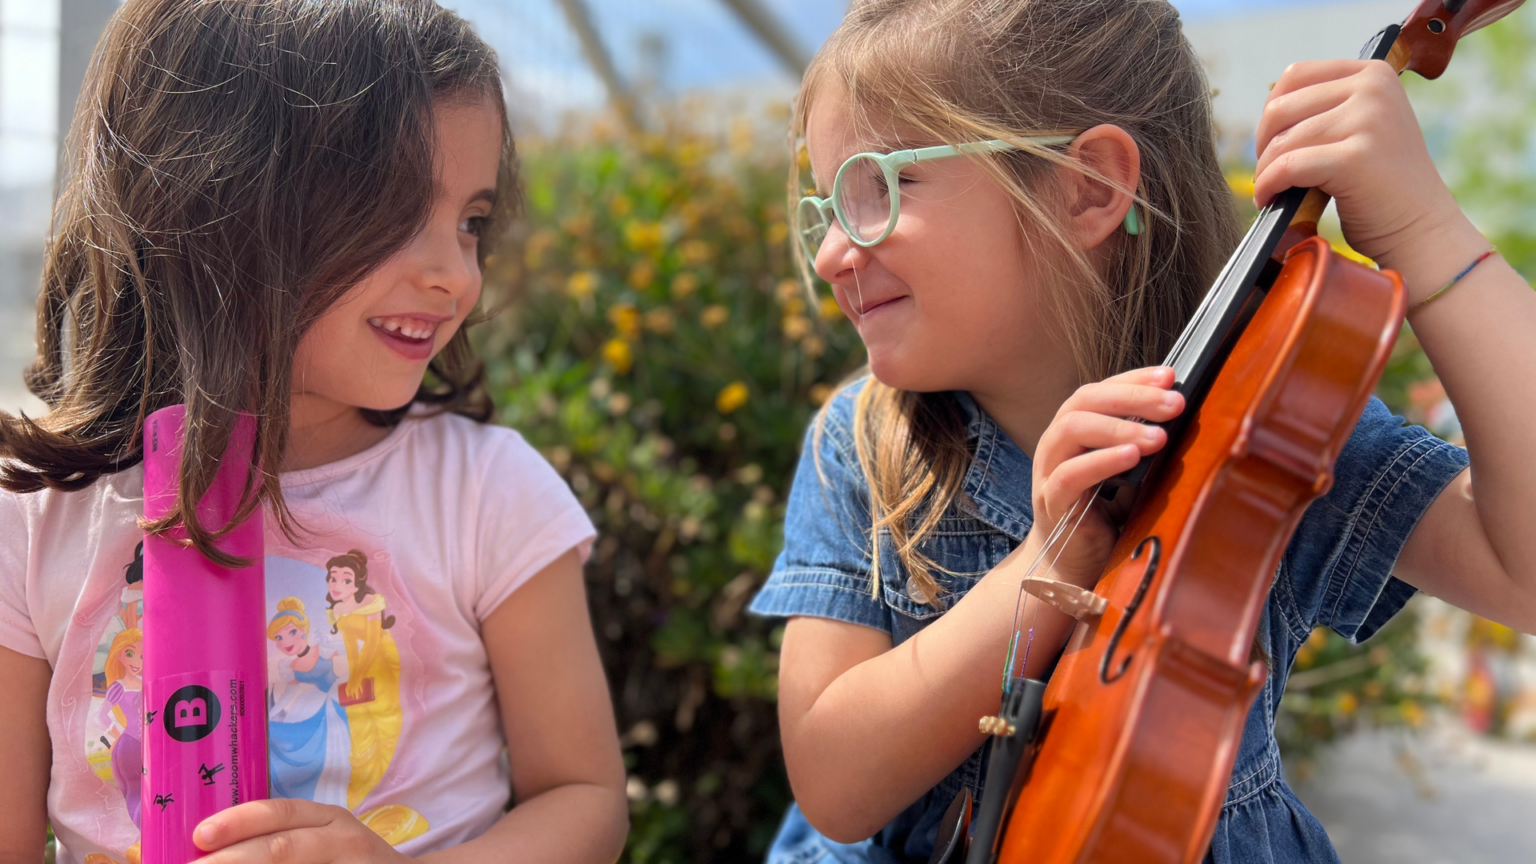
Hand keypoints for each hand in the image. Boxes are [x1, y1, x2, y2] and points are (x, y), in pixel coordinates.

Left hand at [194, 799, 406, 863]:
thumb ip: (282, 838)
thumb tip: (209, 847)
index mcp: (331, 819)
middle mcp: (345, 841)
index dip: (239, 821)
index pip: (282, 812)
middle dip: (232, 861)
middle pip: (282, 848)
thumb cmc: (349, 863)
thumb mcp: (325, 838)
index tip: (200, 835)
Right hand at [1026, 367, 1182, 586]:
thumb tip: (1182, 415)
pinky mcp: (1051, 502)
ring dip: (1119, 427)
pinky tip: (1131, 458)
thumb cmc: (1104, 514)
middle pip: (1085, 401)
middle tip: (1174, 404)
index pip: (1100, 390)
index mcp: (1074, 430)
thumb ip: (1143, 444)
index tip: (1170, 376)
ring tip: (1158, 437)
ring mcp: (1047, 471)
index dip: (1133, 378)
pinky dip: (1101, 461)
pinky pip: (1069, 474)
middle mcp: (1056, 444)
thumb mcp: (1129, 471)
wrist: (1072, 565)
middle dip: (1133, 397)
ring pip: (1072, 429)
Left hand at [1253, 60, 1478, 279]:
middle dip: (1264, 144)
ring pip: (1282, 141)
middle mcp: (1373, 88)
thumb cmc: (1381, 183)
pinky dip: (1269, 185)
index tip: (1273, 141)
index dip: (1272, 111)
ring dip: (1265, 171)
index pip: (1295, 75)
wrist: (1421, 227)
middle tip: (1270, 171)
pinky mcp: (1355, 157)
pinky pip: (1288, 167)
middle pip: (1280, 108)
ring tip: (1273, 190)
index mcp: (1374, 73)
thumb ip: (1327, 107)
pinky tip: (1270, 199)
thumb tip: (1268, 110)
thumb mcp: (1362, 127)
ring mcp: (1367, 120)